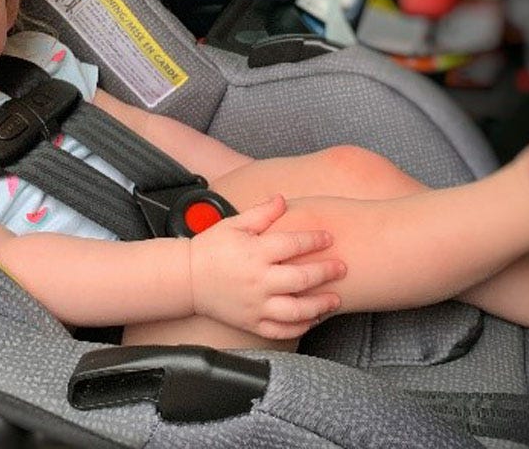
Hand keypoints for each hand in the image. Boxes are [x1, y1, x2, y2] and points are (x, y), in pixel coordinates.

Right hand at [188, 195, 345, 338]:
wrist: (186, 278)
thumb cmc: (211, 248)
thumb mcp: (234, 224)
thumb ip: (261, 213)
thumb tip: (283, 199)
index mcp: (255, 252)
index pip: (293, 244)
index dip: (315, 240)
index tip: (329, 238)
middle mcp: (258, 280)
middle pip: (301, 278)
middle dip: (326, 272)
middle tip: (342, 267)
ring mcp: (255, 304)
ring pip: (295, 310)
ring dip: (320, 306)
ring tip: (335, 300)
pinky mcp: (251, 322)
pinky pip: (280, 330)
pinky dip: (299, 327)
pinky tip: (313, 320)